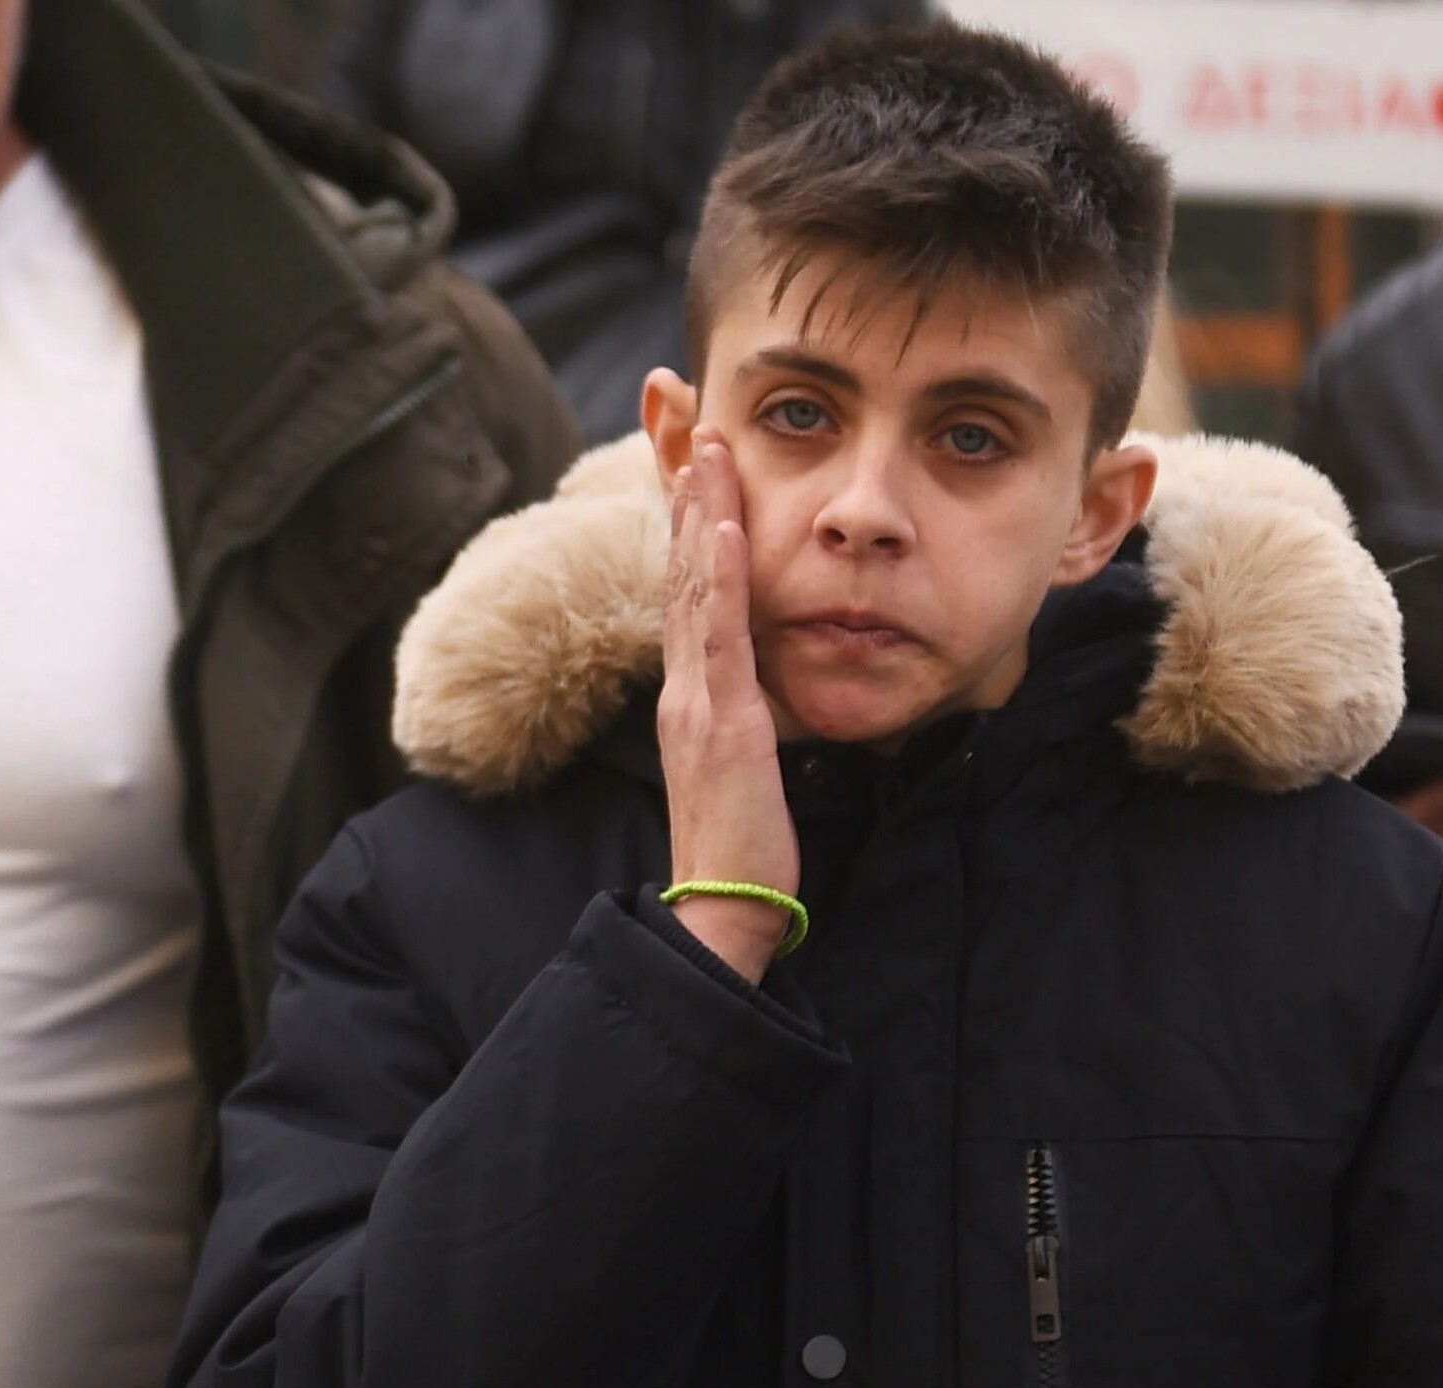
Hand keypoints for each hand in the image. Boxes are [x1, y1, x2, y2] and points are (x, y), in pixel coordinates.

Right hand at [660, 430, 797, 979]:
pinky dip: (724, 575)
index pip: (691, 594)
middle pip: (685, 572)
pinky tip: (728, 527)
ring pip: (699, 588)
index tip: (699, 466)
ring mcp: (697, 701)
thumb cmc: (742, 847)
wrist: (723, 909)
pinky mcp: (722, 722)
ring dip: (704, 512)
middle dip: (690, 495)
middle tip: (692, 423)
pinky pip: (721, 635)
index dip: (693, 527)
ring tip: (708, 447)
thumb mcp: (744, 766)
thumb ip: (744, 721)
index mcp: (690, 696)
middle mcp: (684, 687)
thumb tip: (758, 693)